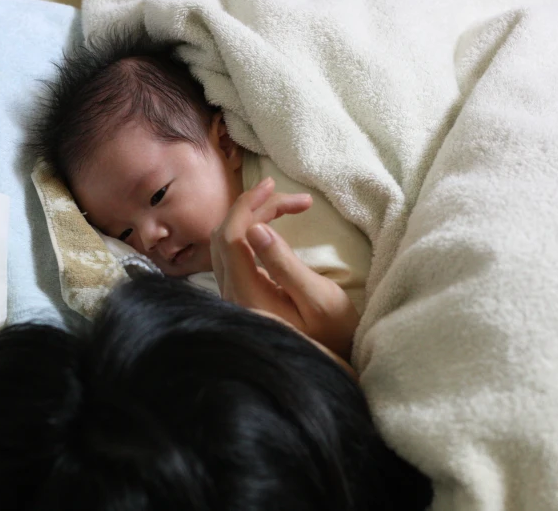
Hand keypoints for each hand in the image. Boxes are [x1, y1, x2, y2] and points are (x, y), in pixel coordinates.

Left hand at [210, 178, 359, 359]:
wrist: (327, 369)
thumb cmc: (332, 334)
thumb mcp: (317, 297)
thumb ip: (283, 263)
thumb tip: (255, 228)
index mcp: (248, 294)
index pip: (231, 236)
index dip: (248, 206)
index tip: (273, 188)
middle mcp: (232, 295)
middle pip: (225, 236)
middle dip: (253, 208)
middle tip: (286, 196)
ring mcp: (234, 298)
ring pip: (227, 245)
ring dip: (250, 219)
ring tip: (282, 204)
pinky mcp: (242, 298)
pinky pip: (234, 256)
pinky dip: (249, 234)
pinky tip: (270, 227)